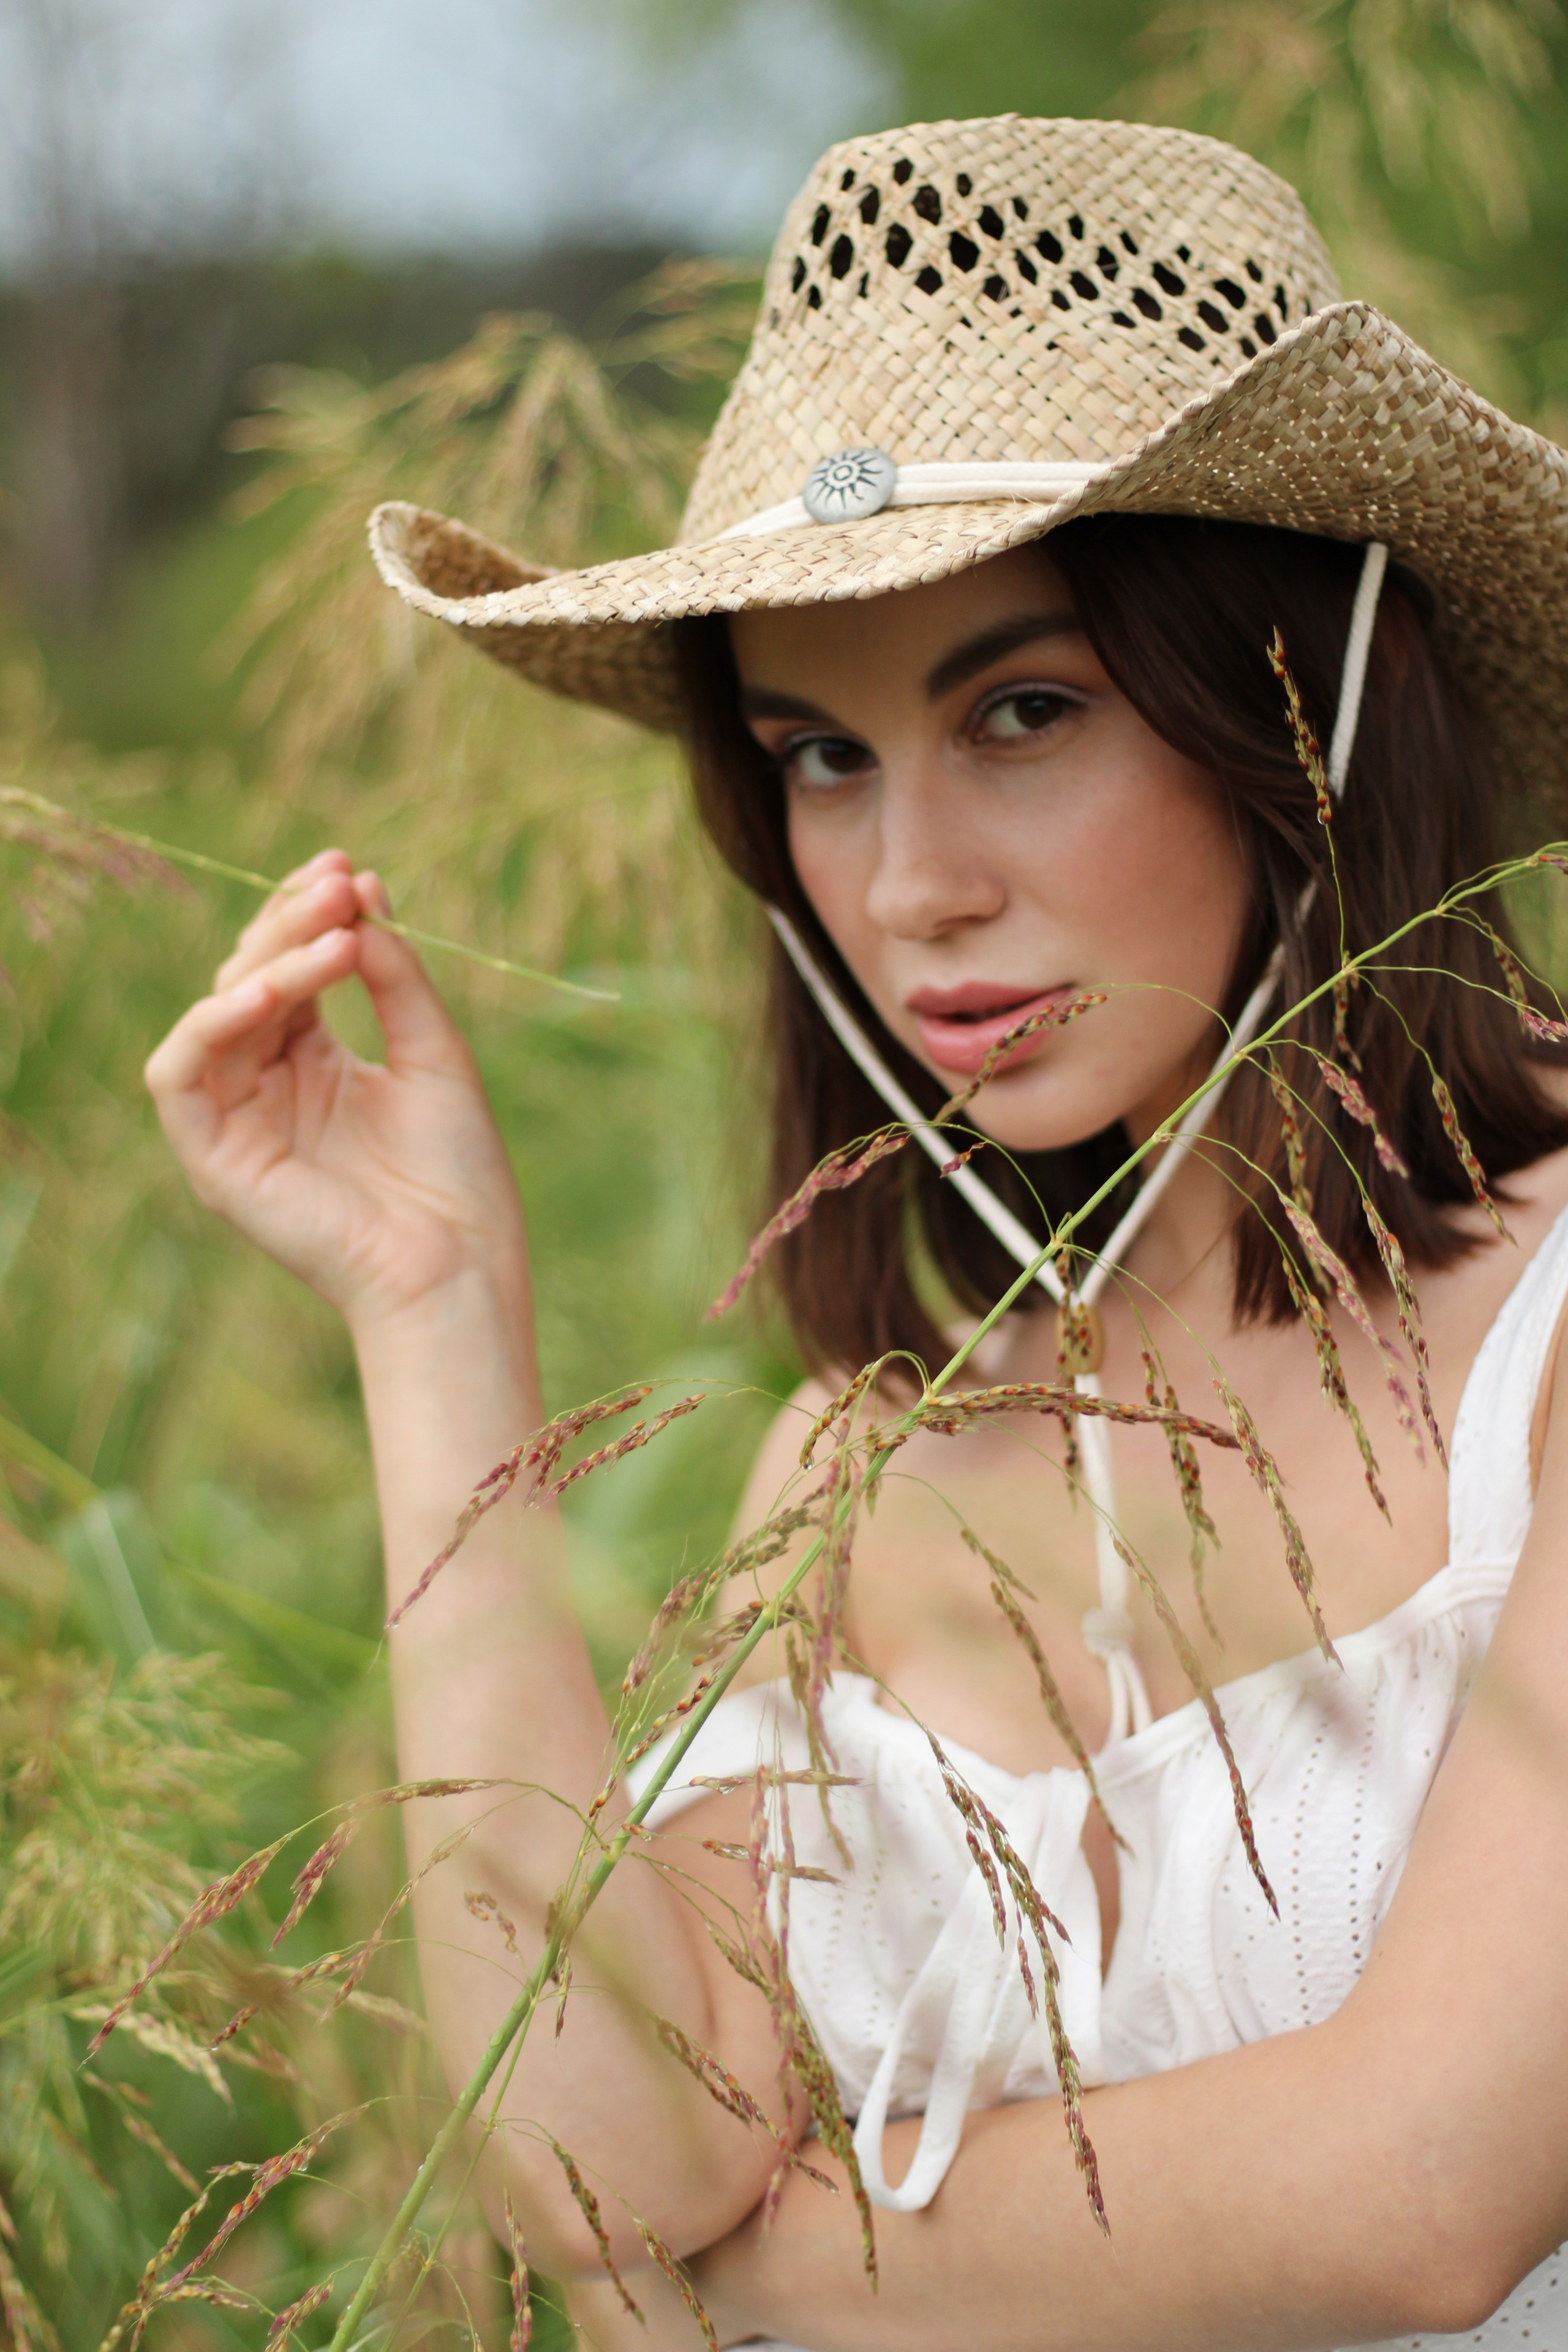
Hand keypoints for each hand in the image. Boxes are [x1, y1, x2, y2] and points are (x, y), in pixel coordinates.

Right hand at [145, 850, 528, 1334]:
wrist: (459, 1265)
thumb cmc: (457, 1174)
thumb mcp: (434, 1051)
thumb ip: (396, 974)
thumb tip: (363, 887)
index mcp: (316, 1065)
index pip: (289, 970)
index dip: (308, 915)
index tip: (348, 867)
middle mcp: (268, 1089)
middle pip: (249, 981)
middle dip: (290, 925)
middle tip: (339, 884)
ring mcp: (236, 1124)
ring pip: (219, 1016)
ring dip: (268, 963)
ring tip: (332, 935)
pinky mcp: (213, 1160)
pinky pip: (178, 1076)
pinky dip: (214, 1024)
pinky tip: (270, 991)